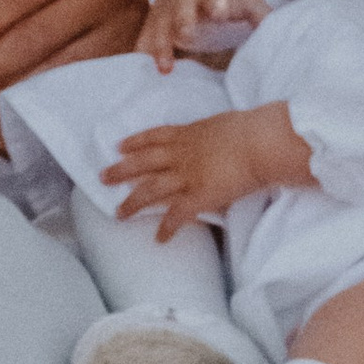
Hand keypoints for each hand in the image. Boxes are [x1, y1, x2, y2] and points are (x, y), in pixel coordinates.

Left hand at [104, 105, 299, 230]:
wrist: (261, 142)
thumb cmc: (252, 129)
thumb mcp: (226, 124)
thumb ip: (215, 133)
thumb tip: (219, 136)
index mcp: (188, 134)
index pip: (154, 136)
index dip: (135, 142)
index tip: (120, 146)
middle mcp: (181, 155)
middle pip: (142, 163)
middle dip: (120, 170)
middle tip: (102, 177)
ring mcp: (187, 176)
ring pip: (150, 190)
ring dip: (132, 203)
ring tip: (118, 214)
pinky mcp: (199, 196)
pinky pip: (177, 215)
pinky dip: (167, 228)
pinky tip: (159, 239)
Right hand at [137, 0, 270, 70]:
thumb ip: (262, 16)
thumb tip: (284, 36)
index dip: (216, 3)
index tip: (219, 10)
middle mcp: (185, 3)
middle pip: (182, 13)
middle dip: (184, 23)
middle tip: (187, 35)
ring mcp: (167, 13)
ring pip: (160, 30)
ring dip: (161, 48)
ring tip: (165, 69)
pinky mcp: (154, 23)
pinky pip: (144, 39)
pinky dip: (142, 53)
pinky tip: (140, 70)